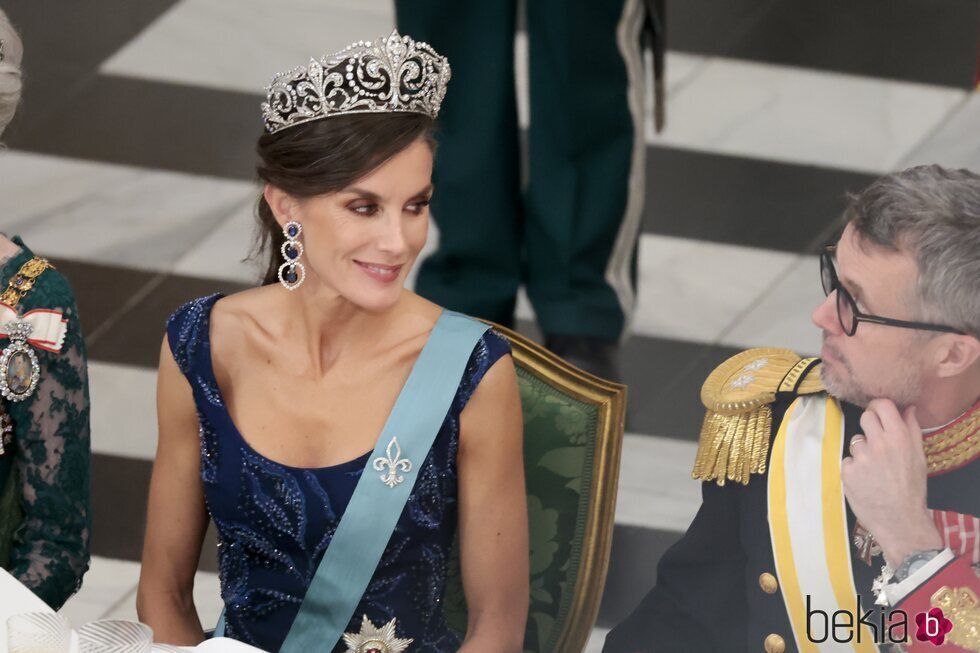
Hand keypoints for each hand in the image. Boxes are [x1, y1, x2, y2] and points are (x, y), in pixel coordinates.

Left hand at [841, 399, 941, 567]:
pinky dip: (855, 468)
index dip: (878, 407)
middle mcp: (878, 443)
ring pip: (856, 441)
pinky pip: (848, 460)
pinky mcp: (847, 471)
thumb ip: (911, 429)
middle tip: (877, 442)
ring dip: (863, 451)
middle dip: (870, 425)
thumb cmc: (912, 488)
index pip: (881, 405)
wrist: (900, 520)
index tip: (879, 413)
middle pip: (865, 418)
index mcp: (899, 438)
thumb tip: (906, 407)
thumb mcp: (919, 457)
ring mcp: (860, 457)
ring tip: (875, 470)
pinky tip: (865, 481)